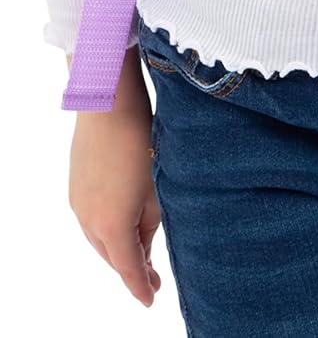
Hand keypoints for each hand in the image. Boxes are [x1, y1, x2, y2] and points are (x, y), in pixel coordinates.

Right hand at [69, 104, 162, 307]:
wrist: (108, 103)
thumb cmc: (142, 141)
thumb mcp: (157, 187)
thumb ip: (151, 223)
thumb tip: (144, 241)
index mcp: (112, 225)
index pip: (129, 268)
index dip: (140, 287)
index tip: (151, 298)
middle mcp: (89, 220)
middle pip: (112, 255)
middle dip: (132, 267)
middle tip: (152, 277)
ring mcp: (78, 203)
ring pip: (99, 238)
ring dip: (118, 246)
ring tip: (140, 250)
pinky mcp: (75, 186)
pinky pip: (91, 219)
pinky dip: (107, 227)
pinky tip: (121, 221)